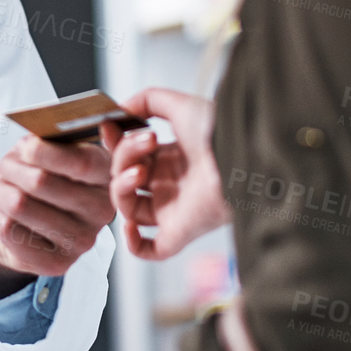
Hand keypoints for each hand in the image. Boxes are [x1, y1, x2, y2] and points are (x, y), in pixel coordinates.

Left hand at [0, 135, 115, 280]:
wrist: (31, 224)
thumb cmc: (45, 176)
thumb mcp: (53, 150)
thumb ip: (51, 141)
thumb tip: (32, 144)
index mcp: (107, 175)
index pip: (81, 163)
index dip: (46, 152)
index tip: (25, 146)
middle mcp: (102, 211)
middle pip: (40, 181)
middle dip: (11, 167)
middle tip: (7, 166)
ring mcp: (83, 240)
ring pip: (20, 205)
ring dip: (0, 191)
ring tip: (3, 189)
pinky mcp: (58, 264)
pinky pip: (9, 230)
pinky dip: (0, 218)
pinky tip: (11, 218)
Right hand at [100, 89, 228, 260]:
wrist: (239, 158)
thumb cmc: (216, 133)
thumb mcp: (179, 105)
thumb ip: (147, 101)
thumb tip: (119, 110)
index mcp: (171, 159)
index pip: (129, 157)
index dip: (116, 145)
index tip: (111, 128)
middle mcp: (169, 185)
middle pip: (124, 179)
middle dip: (122, 157)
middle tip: (147, 142)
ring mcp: (172, 211)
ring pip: (128, 209)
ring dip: (121, 188)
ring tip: (140, 171)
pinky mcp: (178, 233)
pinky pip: (149, 250)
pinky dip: (133, 242)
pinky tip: (130, 223)